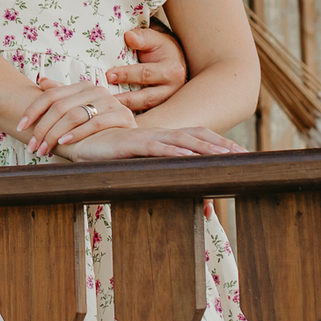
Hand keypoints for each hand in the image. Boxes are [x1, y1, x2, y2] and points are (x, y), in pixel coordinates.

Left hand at [19, 78, 136, 155]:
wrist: (132, 138)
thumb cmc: (99, 128)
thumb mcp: (78, 110)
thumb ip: (62, 96)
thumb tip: (42, 81)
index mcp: (82, 86)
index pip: (51, 95)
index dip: (33, 110)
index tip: (19, 126)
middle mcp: (95, 90)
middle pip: (59, 107)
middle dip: (42, 129)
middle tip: (32, 147)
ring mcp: (110, 101)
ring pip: (74, 115)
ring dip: (55, 135)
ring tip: (44, 149)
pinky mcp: (122, 115)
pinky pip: (95, 123)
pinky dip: (78, 134)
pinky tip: (64, 143)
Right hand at [52, 126, 244, 162]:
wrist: (76, 141)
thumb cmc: (105, 153)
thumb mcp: (134, 161)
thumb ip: (151, 168)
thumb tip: (169, 186)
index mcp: (161, 136)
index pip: (197, 135)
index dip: (219, 142)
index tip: (241, 153)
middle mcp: (158, 134)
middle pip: (197, 136)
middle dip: (222, 145)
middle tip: (245, 156)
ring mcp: (146, 137)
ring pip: (182, 141)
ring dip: (206, 148)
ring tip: (227, 156)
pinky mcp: (131, 144)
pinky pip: (156, 147)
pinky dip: (174, 151)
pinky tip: (189, 156)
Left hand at [105, 26, 187, 110]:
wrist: (174, 59)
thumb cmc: (161, 48)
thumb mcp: (154, 38)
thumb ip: (142, 37)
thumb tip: (129, 36)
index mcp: (171, 71)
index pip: (146, 74)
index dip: (126, 74)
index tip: (108, 75)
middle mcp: (171, 90)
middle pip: (147, 98)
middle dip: (126, 99)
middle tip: (107, 98)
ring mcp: (165, 102)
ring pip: (145, 109)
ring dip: (127, 110)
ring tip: (109, 109)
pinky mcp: (158, 109)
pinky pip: (144, 113)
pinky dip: (129, 114)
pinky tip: (115, 114)